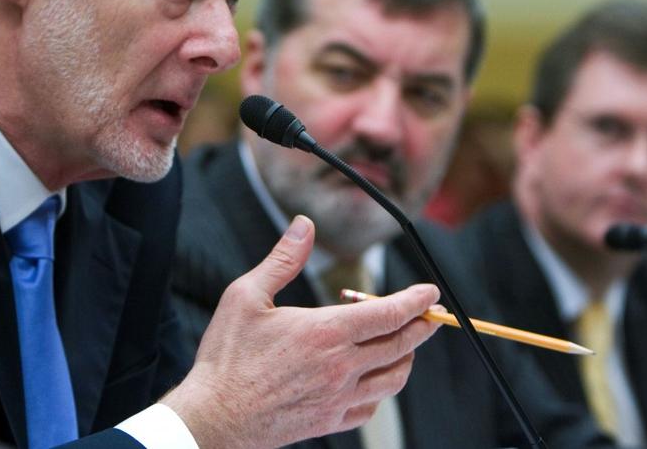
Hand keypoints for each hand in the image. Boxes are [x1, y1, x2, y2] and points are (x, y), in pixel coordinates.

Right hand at [162, 215, 440, 448]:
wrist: (214, 417)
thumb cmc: (227, 356)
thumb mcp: (246, 295)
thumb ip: (283, 259)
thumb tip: (304, 225)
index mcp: (325, 332)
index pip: (389, 313)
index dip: (416, 300)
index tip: (430, 291)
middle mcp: (341, 367)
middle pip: (400, 344)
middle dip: (423, 325)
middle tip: (432, 314)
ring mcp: (338, 398)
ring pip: (394, 379)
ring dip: (408, 357)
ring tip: (408, 343)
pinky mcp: (330, 421)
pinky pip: (372, 407)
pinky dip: (382, 390)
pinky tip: (375, 379)